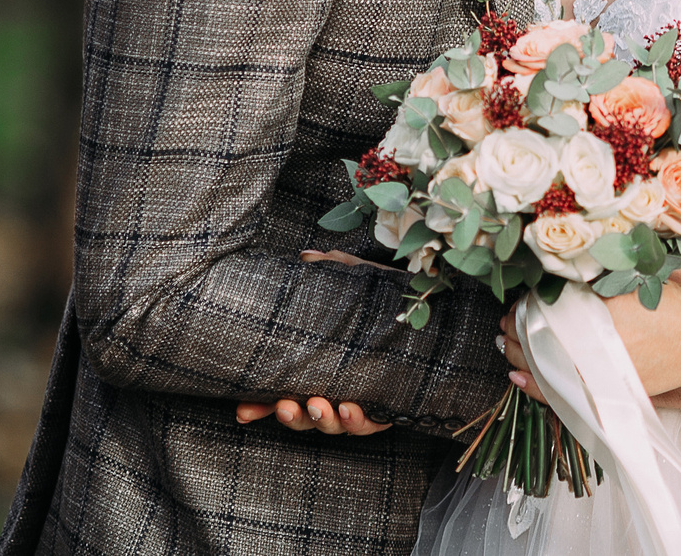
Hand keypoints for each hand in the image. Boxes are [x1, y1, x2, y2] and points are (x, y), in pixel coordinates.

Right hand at [232, 251, 412, 432]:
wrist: (437, 314)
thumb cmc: (390, 301)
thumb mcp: (360, 284)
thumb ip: (334, 271)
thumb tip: (306, 257)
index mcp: (319, 367)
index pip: (283, 392)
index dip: (260, 405)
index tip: (242, 410)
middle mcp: (335, 388)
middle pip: (304, 415)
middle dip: (291, 415)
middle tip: (286, 405)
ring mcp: (360, 400)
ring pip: (332, 423)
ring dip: (321, 419)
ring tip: (319, 405)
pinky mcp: (386, 408)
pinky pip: (368, 424)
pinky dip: (356, 421)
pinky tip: (349, 409)